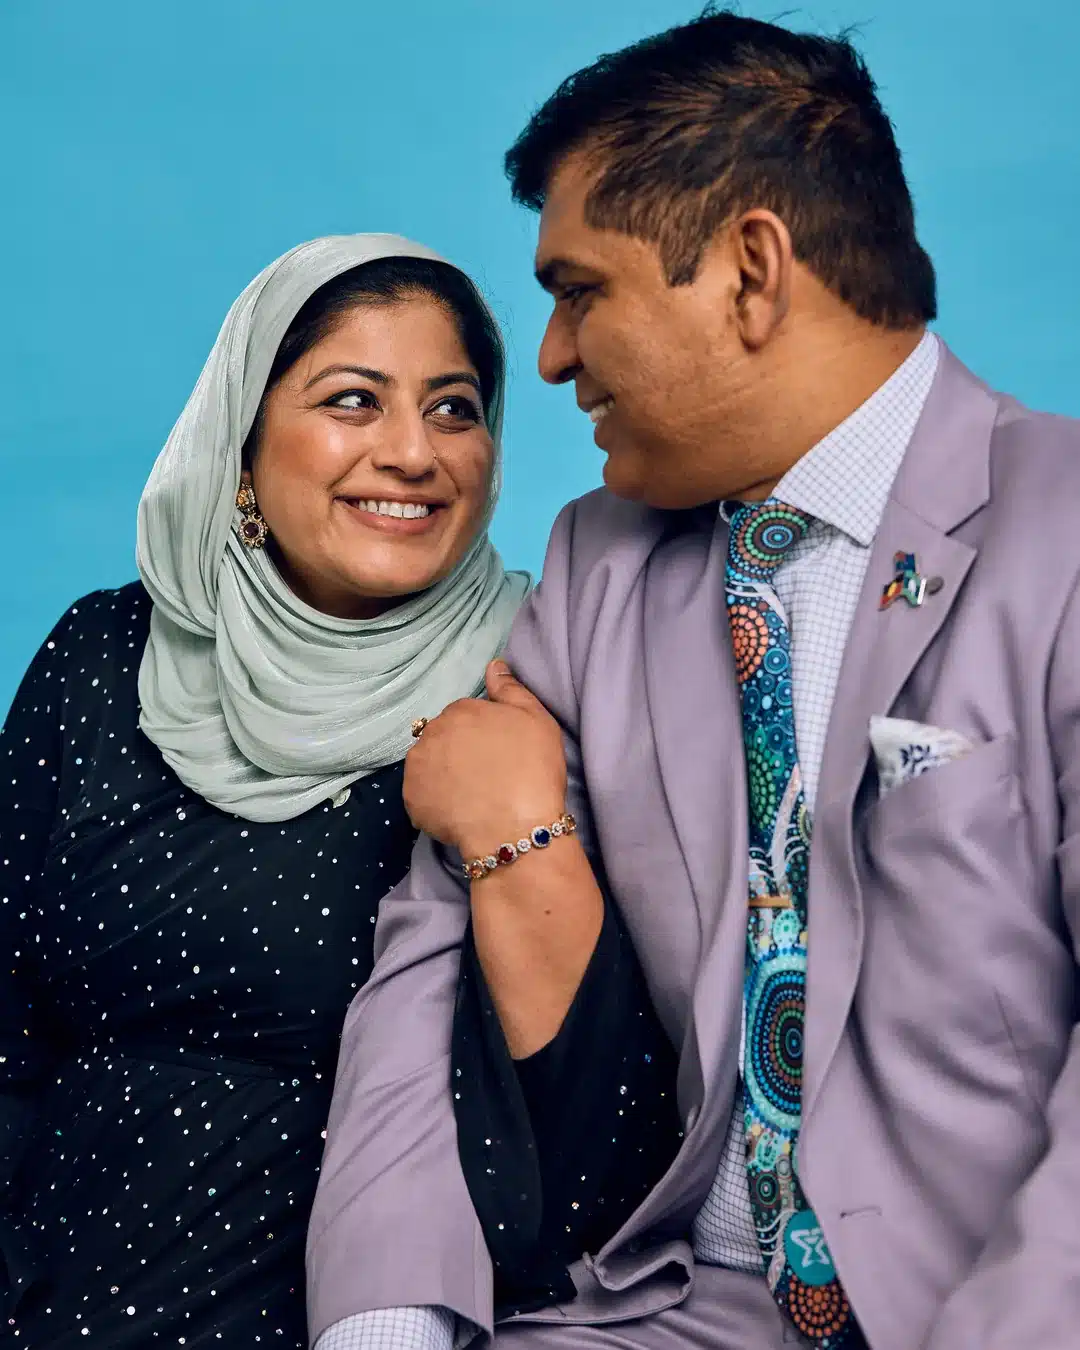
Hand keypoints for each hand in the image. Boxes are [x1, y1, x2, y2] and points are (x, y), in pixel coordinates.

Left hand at [403, 660, 567, 858]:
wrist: (515, 827)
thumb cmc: (532, 770)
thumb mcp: (536, 719)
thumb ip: (510, 688)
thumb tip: (493, 664)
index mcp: (460, 710)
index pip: (464, 716)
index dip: (481, 735)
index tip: (497, 753)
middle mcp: (431, 733)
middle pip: (442, 738)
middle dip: (458, 752)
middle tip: (485, 774)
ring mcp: (416, 767)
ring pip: (428, 765)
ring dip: (443, 774)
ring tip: (470, 795)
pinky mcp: (411, 800)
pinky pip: (422, 796)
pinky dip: (435, 802)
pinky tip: (458, 811)